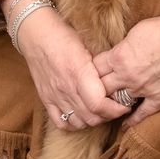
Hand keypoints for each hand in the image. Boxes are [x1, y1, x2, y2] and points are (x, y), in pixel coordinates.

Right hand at [15, 8, 127, 128]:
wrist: (35, 34)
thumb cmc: (63, 35)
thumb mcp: (87, 46)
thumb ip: (100, 67)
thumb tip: (119, 80)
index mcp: (79, 72)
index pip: (99, 104)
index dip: (115, 109)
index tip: (124, 104)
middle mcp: (66, 88)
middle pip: (91, 117)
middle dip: (109, 116)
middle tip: (116, 108)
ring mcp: (55, 96)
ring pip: (78, 122)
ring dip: (93, 120)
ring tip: (101, 111)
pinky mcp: (46, 99)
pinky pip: (61, 122)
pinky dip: (74, 124)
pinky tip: (81, 116)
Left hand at [92, 14, 159, 127]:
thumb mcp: (138, 30)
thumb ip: (124, 46)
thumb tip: (119, 52)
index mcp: (119, 56)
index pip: (94, 69)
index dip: (90, 72)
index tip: (90, 75)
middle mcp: (127, 75)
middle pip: (101, 89)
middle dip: (96, 91)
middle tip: (93, 94)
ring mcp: (143, 89)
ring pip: (118, 103)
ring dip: (111, 106)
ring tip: (106, 109)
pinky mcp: (159, 99)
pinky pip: (142, 114)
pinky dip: (132, 121)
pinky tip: (125, 125)